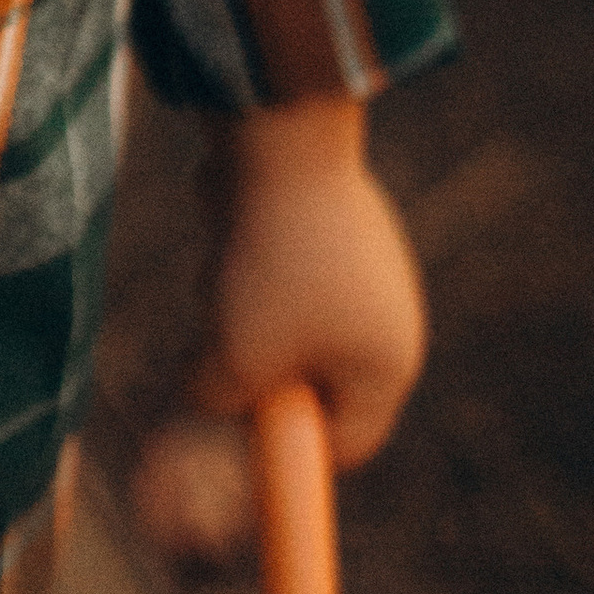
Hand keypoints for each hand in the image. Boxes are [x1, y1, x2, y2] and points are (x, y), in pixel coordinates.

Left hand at [189, 94, 424, 470]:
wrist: (277, 135)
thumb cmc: (265, 260)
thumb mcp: (231, 359)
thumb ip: (220, 403)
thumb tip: (208, 397)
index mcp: (386, 363)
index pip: (345, 444)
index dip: (285, 458)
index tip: (230, 458)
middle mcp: (383, 315)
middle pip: (306, 382)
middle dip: (246, 372)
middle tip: (207, 356)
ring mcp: (354, 263)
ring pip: (271, 319)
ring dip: (228, 307)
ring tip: (220, 267)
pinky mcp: (316, 220)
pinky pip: (262, 263)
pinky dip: (232, 254)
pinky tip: (229, 219)